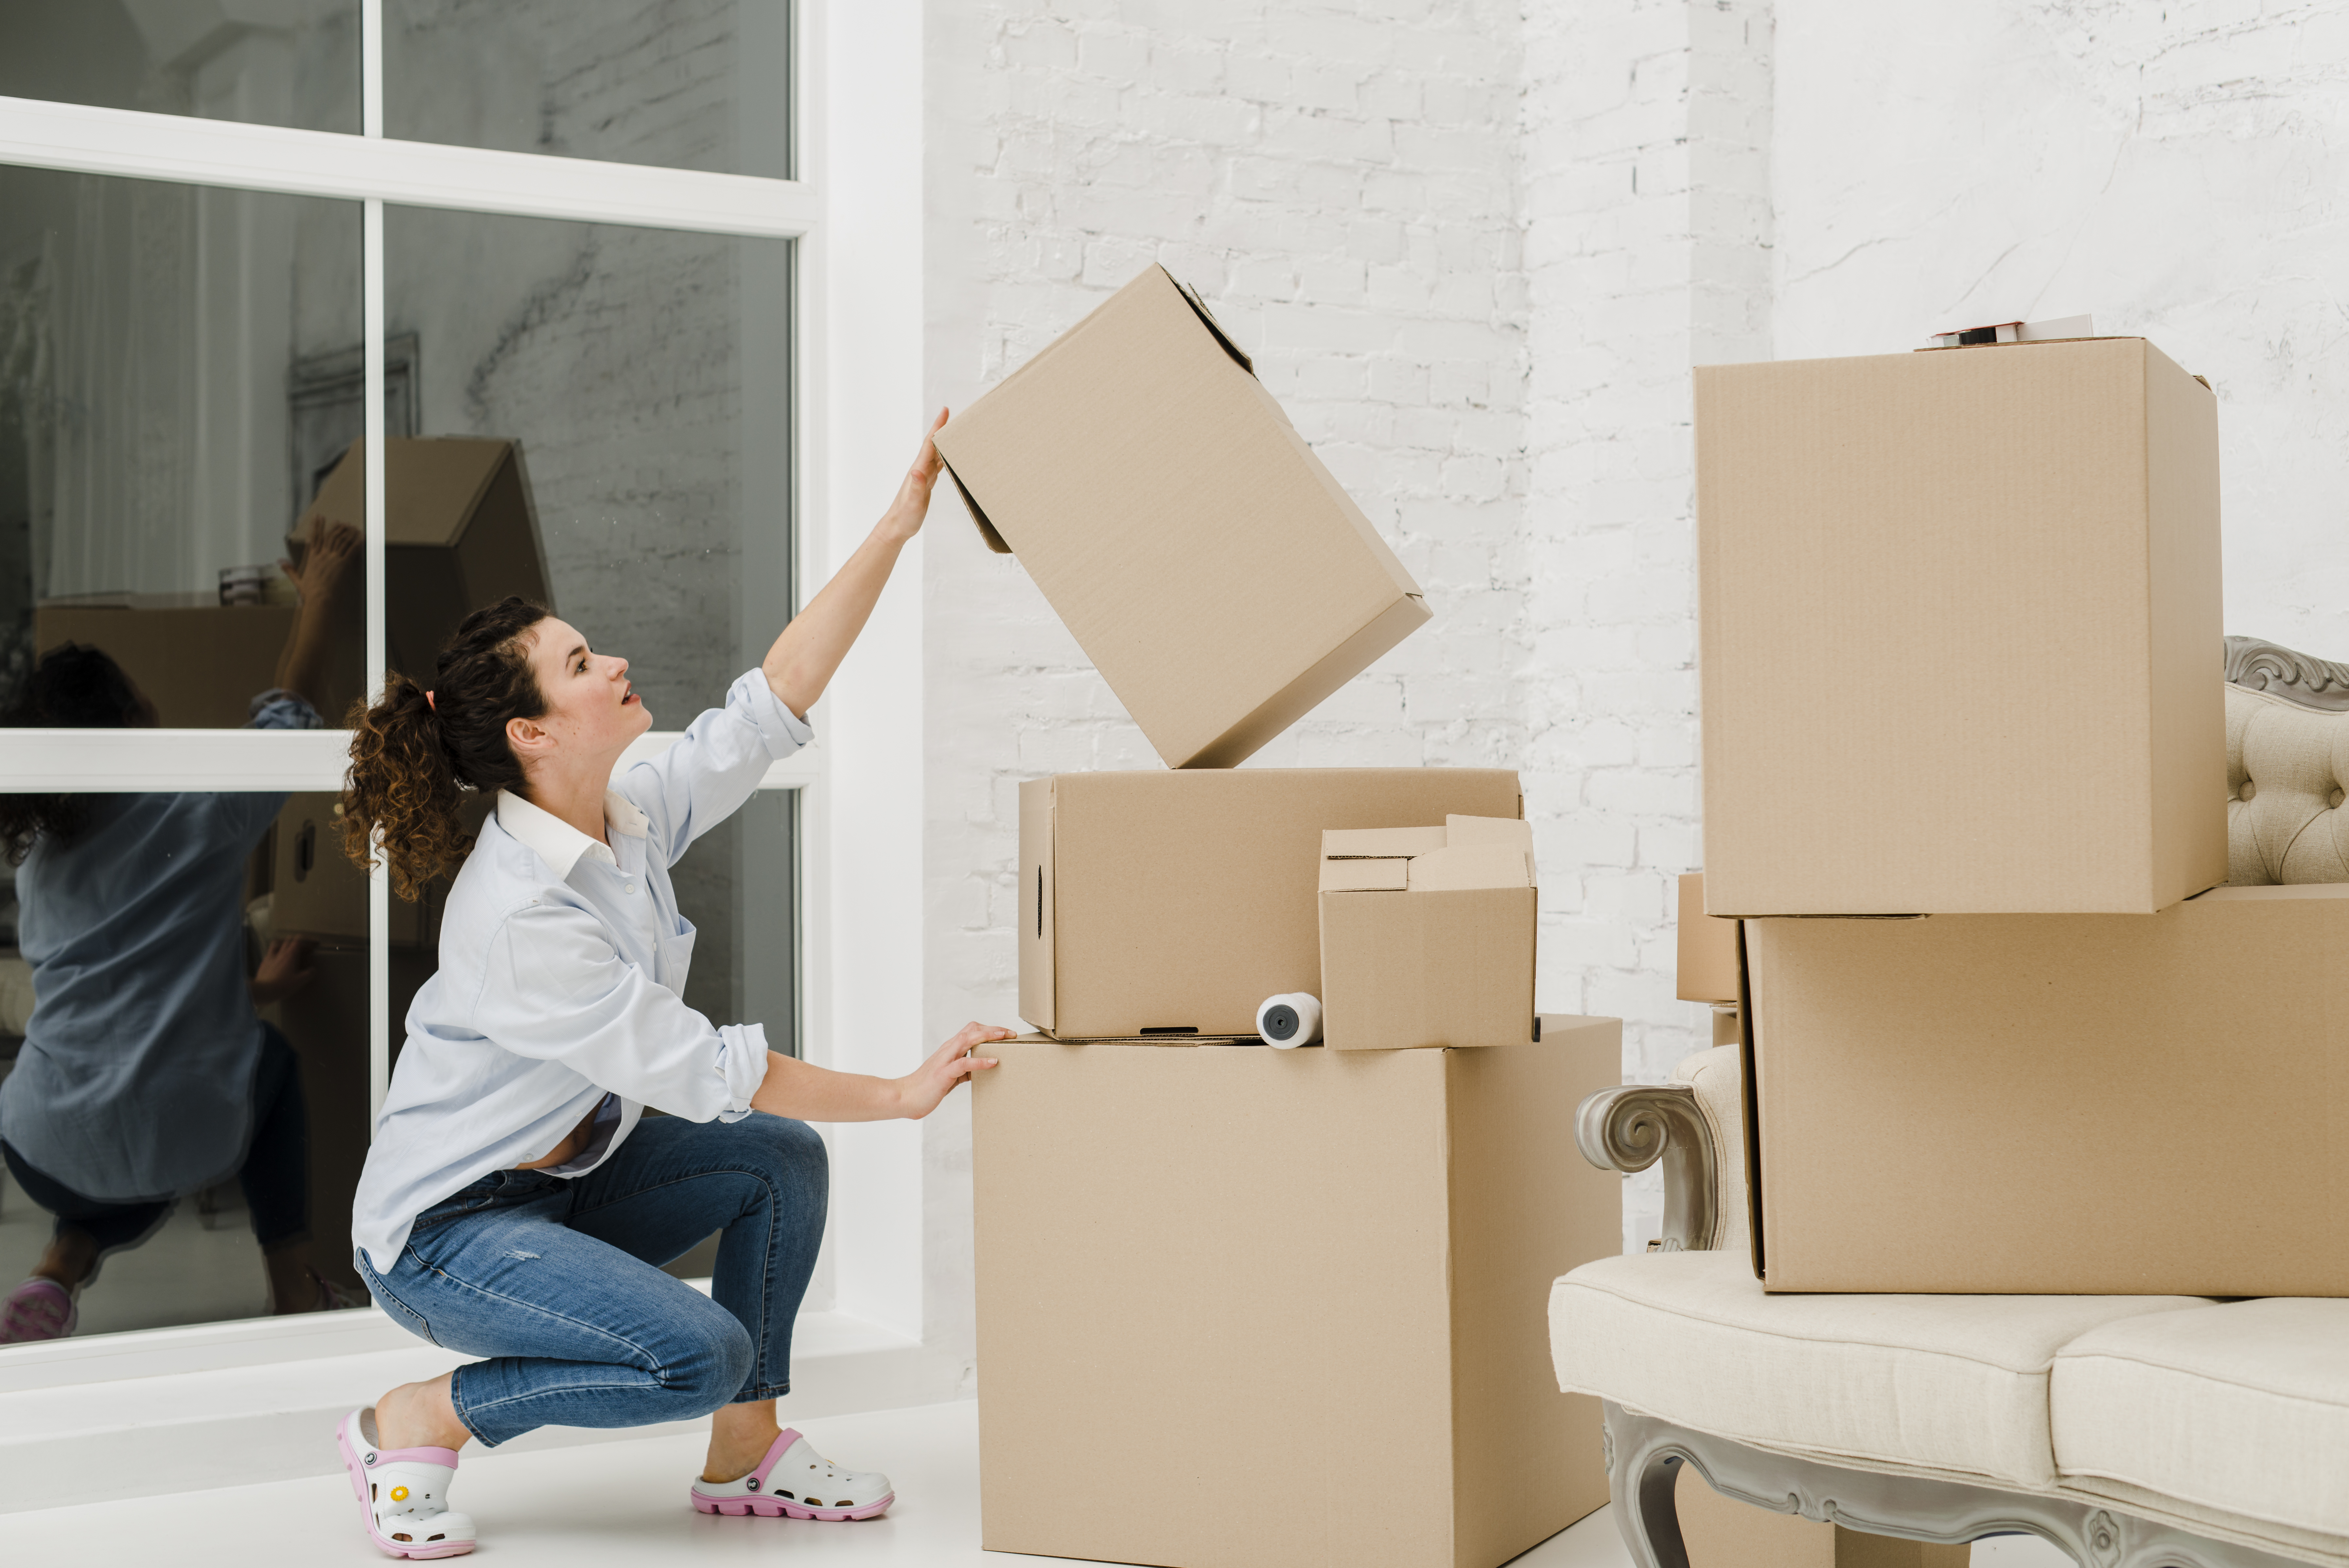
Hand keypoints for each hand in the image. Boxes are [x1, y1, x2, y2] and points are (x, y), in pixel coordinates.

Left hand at [250, 936, 316, 1006]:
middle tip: (304, 949)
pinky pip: (270, 952)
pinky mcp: (263, 962)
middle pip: (289, 939)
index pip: (299, 940)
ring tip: (289, 948)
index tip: (314, 946)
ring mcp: (270, 956)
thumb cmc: (283, 985)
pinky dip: (276, 952)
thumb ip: (309, 974)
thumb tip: (313, 969)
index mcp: (290, 954)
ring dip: (285, 943)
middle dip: (298, 941)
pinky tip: (278, 959)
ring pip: (277, 943)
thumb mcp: (300, 981)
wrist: (263, 990)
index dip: (308, 941)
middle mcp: (280, 952)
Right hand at [280, 518, 359, 605]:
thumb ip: (289, 569)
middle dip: (335, 527)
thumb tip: (280, 562)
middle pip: (329, 537)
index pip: (314, 537)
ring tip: (352, 526)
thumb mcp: (297, 580)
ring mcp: (333, 559)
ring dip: (347, 533)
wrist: (320, 599)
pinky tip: (360, 536)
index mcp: (312, 558)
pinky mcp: (343, 564)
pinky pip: (351, 550)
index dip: (317, 526)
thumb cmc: (310, 592)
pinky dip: (356, 542)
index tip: (319, 517)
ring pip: (341, 541)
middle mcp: (323, 556)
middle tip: (340, 521)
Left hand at [877, 408, 949, 543]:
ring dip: (944, 442)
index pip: (929, 445)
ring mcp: (923, 476)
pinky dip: (944, 457)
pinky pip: (937, 466)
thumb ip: (916, 487)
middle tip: (953, 415)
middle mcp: (921, 470)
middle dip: (942, 429)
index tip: (945, 411)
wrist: (897, 527)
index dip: (937, 427)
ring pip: (936, 454)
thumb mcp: (912, 503)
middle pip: (933, 445)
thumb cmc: (904, 516)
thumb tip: (917, 470)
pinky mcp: (926, 483)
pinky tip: (949, 456)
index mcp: (919, 471)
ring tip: (954, 432)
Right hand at [892, 1020, 1012, 1119]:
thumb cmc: (926, 1088)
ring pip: (968, 1039)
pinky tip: (993, 1062)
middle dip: (994, 1029)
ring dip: (988, 1037)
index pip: (971, 1031)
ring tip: (1005, 1039)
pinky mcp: (943, 1073)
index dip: (989, 1029)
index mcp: (949, 1049)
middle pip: (972, 1029)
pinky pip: (964, 1063)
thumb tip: (980, 1069)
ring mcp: (945, 1060)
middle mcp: (947, 1050)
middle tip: (1012, 1034)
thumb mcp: (949, 1076)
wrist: (905, 1097)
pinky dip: (980, 1061)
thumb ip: (963, 1070)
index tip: (1006, 1034)